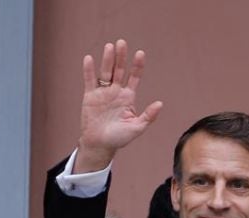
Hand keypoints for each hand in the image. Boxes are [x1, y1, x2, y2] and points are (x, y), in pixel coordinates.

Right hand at [75, 39, 163, 172]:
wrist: (100, 144)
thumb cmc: (120, 138)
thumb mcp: (137, 127)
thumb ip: (148, 116)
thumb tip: (160, 103)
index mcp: (128, 97)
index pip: (134, 77)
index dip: (137, 66)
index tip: (140, 53)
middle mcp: (116, 92)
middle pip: (119, 70)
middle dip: (121, 57)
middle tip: (122, 42)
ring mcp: (103, 93)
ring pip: (105, 72)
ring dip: (107, 60)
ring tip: (110, 46)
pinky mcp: (90, 96)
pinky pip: (89, 80)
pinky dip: (89, 70)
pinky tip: (89, 59)